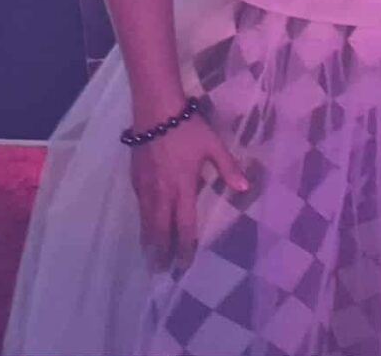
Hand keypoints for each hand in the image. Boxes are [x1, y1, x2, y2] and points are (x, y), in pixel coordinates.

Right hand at [130, 113, 250, 268]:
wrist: (156, 111)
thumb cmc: (188, 128)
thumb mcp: (213, 146)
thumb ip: (228, 168)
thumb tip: (245, 188)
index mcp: (183, 187)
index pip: (184, 225)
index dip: (185, 246)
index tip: (184, 263)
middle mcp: (162, 192)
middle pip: (160, 229)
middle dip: (161, 251)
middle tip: (161, 270)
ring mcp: (145, 186)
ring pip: (146, 220)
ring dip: (149, 240)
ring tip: (149, 256)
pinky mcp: (135, 178)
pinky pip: (140, 205)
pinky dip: (142, 220)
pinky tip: (143, 225)